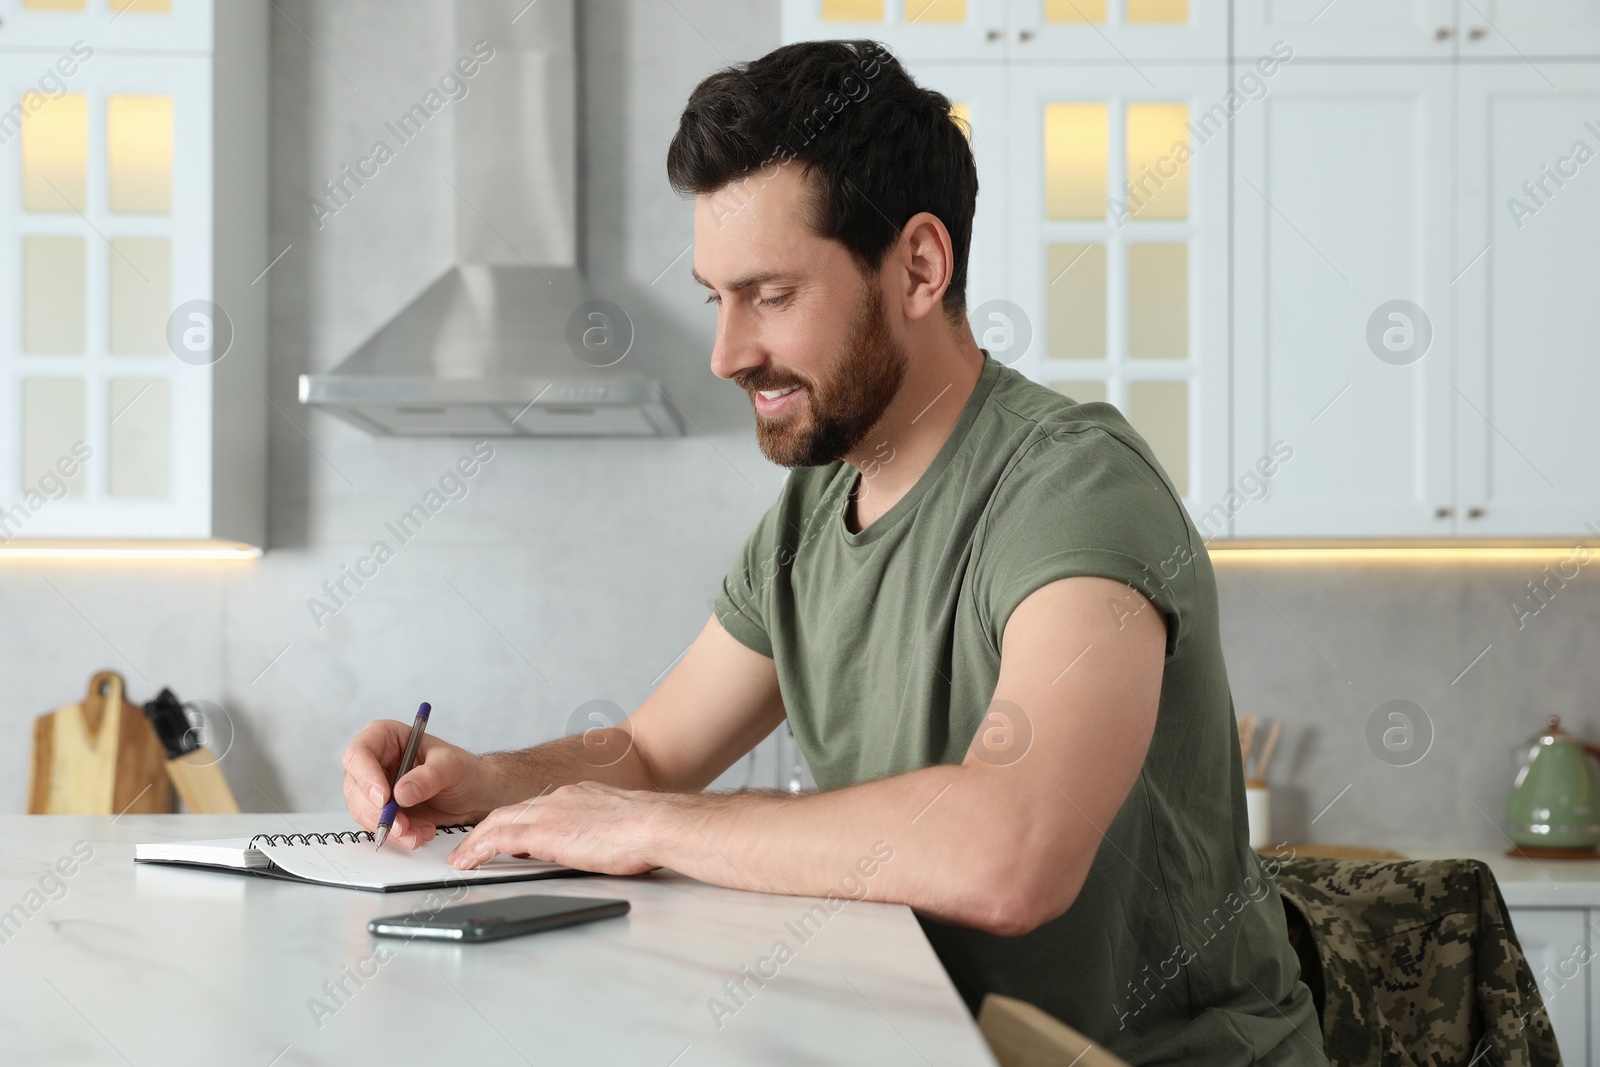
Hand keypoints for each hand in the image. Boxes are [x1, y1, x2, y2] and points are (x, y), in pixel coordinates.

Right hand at [342, 720, 499, 848]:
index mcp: (386, 737)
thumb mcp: (452, 766)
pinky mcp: (382, 811)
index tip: (384, 798)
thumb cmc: (463, 770)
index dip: (366, 776)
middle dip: (378, 812)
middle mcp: (375, 761)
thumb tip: (401, 793)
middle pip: (356, 787)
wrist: (474, 794)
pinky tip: (418, 835)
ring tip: (417, 833)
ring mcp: (375, 788)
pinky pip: (377, 826)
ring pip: (363, 811)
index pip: (360, 753)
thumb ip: (428, 776)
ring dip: (388, 828)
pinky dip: (396, 836)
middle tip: (401, 826)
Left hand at [445, 782, 664, 875]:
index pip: (536, 809)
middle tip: (470, 848)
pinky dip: (478, 850)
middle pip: (510, 812)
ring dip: (475, 841)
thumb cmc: (649, 830)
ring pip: (498, 823)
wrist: (655, 824)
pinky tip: (467, 863)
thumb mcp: (619, 826)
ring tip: (461, 858)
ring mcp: (549, 813)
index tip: (504, 838)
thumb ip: (600, 832)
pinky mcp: (542, 832)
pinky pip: (497, 839)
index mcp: (579, 797)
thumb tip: (598, 846)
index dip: (516, 823)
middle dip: (486, 831)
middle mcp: (560, 799)